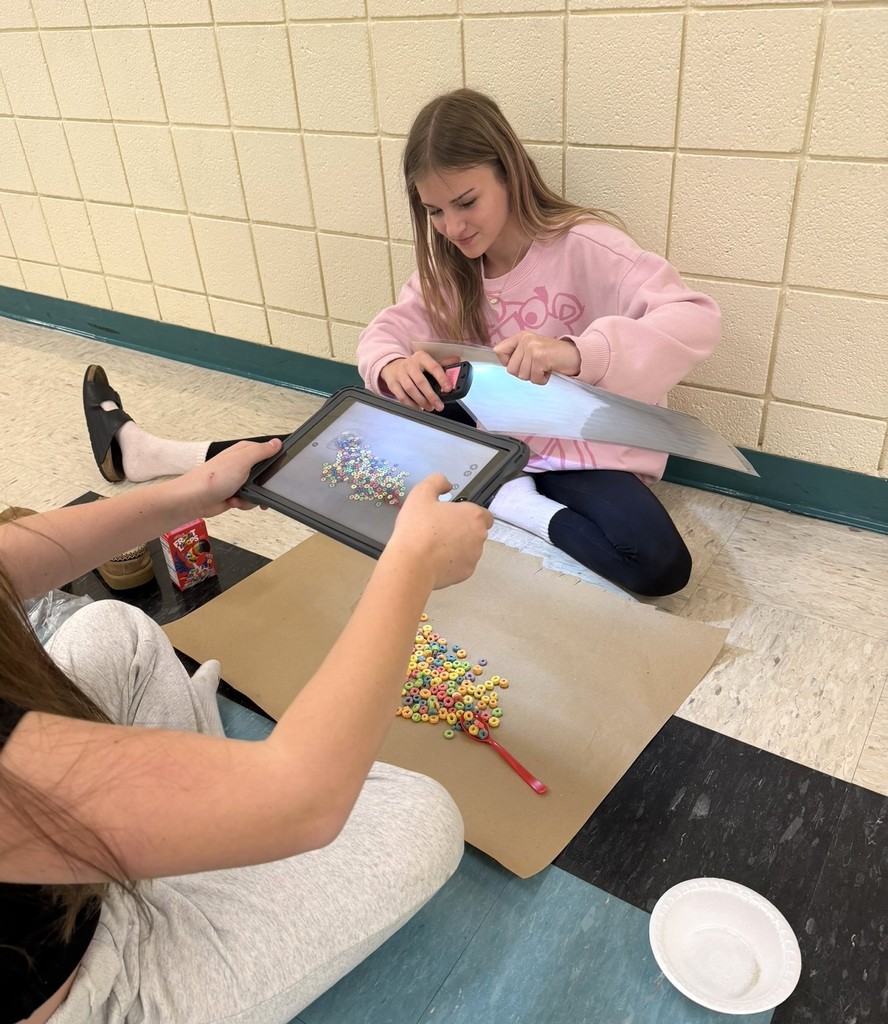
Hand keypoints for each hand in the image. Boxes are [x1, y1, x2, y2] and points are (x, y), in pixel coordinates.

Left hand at [177, 438, 282, 518]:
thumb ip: (261, 451)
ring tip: (238, 494)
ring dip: (252, 497)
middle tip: (255, 485)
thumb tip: (276, 443)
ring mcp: (238, 480)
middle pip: (266, 475)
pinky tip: (233, 500)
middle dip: (263, 485)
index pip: (268, 452)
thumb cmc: (211, 478)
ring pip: (260, 490)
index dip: (274, 463)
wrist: (194, 499)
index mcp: (244, 452)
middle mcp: (242, 465)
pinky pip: (250, 500)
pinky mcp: (235, 494)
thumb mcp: (242, 460)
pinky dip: (244, 503)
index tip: (277, 471)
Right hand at [380, 353, 451, 412]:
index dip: (442, 378)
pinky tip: (418, 407)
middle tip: (439, 405)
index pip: (434, 367)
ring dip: (422, 401)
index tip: (448, 389)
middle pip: (421, 382)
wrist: (392, 366)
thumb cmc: (413, 366)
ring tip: (429, 408)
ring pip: (411, 390)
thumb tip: (457, 360)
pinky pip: (402, 397)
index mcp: (421, 358)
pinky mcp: (393, 384)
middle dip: (431, 396)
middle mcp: (410, 365)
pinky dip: (411, 404)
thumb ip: (442, 363)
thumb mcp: (426, 361)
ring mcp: (400, 374)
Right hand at [388, 474, 491, 589]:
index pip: (483, 514)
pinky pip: (461, 564)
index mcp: (473, 515)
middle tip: (438, 529)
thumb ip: (437, 482)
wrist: (411, 564)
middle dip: (460, 530)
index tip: (451, 516)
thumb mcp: (421, 493)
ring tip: (433, 545)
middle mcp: (479, 536)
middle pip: (475, 531)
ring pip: (468, 549)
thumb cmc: (417, 528)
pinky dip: (451, 562)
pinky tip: (433, 558)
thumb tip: (446, 484)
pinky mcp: (465, 573)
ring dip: (456, 546)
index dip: (467, 514)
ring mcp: (474, 556)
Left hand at [492, 332, 580, 383]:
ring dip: (534, 376)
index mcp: (520, 337)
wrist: (575, 355)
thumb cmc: (553, 356)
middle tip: (537, 366)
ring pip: (522, 375)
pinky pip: (534, 378)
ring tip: (544, 367)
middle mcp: (525, 339)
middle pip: (510, 369)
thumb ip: (517, 356)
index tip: (522, 363)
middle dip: (525, 373)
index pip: (498, 351)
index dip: (508, 363)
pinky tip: (549, 370)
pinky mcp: (540, 357)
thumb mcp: (532, 350)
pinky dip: (542, 379)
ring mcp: (532, 347)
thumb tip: (504, 366)